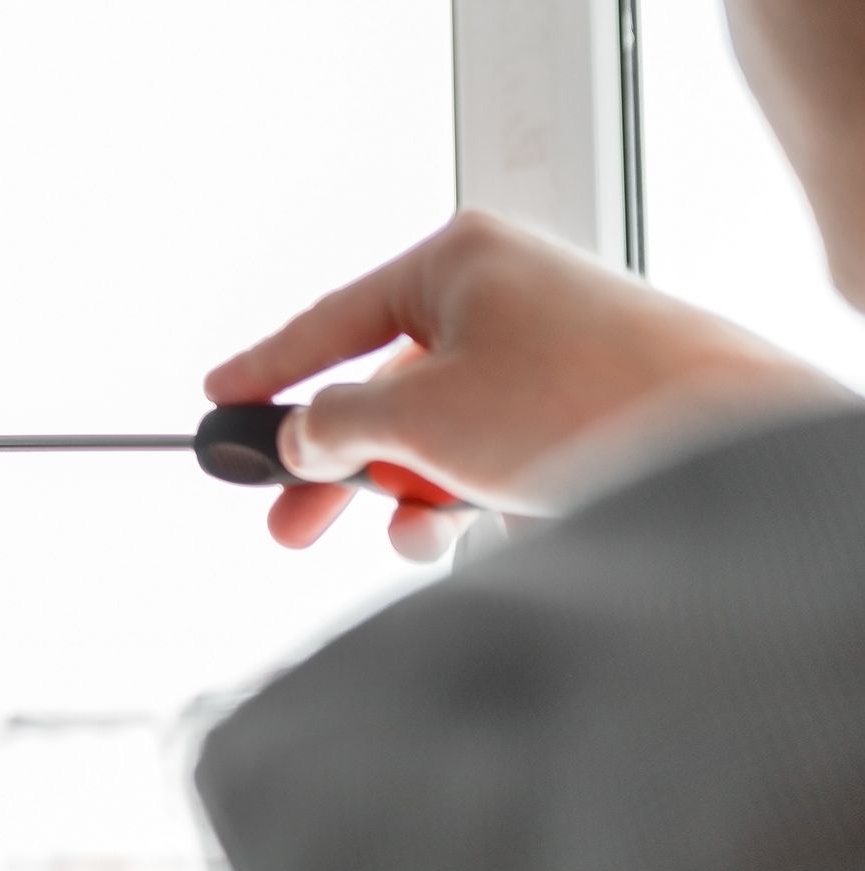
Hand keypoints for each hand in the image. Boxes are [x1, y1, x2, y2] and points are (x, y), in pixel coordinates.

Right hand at [206, 211, 843, 559]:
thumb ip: (336, 426)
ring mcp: (545, 355)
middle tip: (290, 522)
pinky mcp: (580, 412)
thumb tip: (303, 439)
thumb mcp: (418, 416)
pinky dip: (475, 498)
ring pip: (439, 436)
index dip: (267, 369)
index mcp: (457, 262)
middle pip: (383, 390)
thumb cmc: (583, 400)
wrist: (722, 444)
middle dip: (338, 467)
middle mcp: (502, 298)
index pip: (332, 319)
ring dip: (414, 495)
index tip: (221, 400)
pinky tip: (488, 525)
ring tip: (419, 535)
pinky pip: (493, 459)